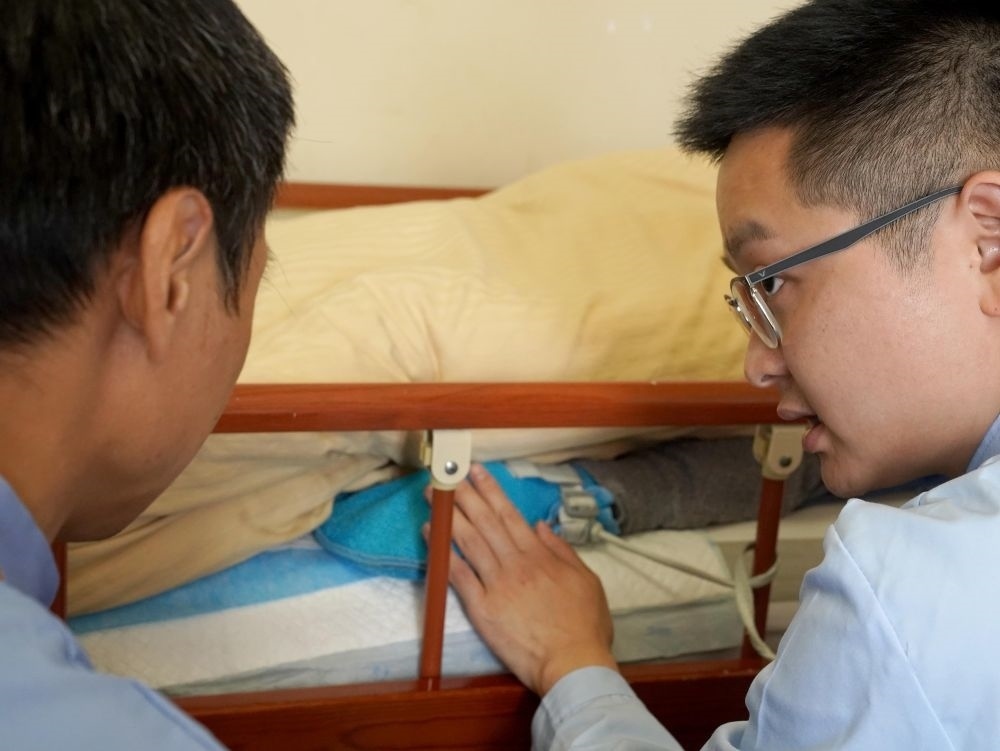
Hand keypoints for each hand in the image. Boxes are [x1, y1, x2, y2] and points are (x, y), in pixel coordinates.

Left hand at [425, 463, 617, 694]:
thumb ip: (562, 551)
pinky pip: (460, 576)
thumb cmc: (584, 625)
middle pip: (485, 522)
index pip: (509, 515)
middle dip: (464, 496)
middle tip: (445, 477)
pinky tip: (431, 537)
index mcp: (540, 556)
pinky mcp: (483, 609)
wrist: (573, 662)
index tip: (475, 472)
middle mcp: (516, 564)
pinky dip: (444, 554)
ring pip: (470, 542)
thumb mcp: (587, 580)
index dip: (490, 491)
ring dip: (449, 517)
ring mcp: (498, 585)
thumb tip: (540, 527)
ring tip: (433, 498)